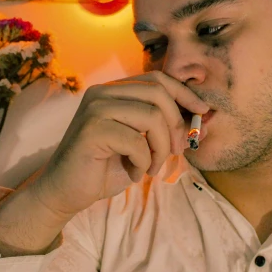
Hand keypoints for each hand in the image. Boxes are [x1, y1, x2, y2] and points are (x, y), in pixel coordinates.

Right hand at [29, 71, 209, 219]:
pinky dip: (143, 162)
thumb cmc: (107, 167)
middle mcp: (102, 93)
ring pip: (152, 116)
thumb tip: (205, 121)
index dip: (184, 94)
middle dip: (177, 124)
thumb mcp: (145, 145)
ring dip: (161, 148)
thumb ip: (169, 130)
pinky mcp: (91, 130)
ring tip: (152, 167)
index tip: (203, 113)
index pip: (157, 79)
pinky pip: (136, 141)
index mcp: (114, 90)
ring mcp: (95, 109)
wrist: (66, 192)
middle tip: (177, 151)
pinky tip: (135, 173)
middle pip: (158, 93)